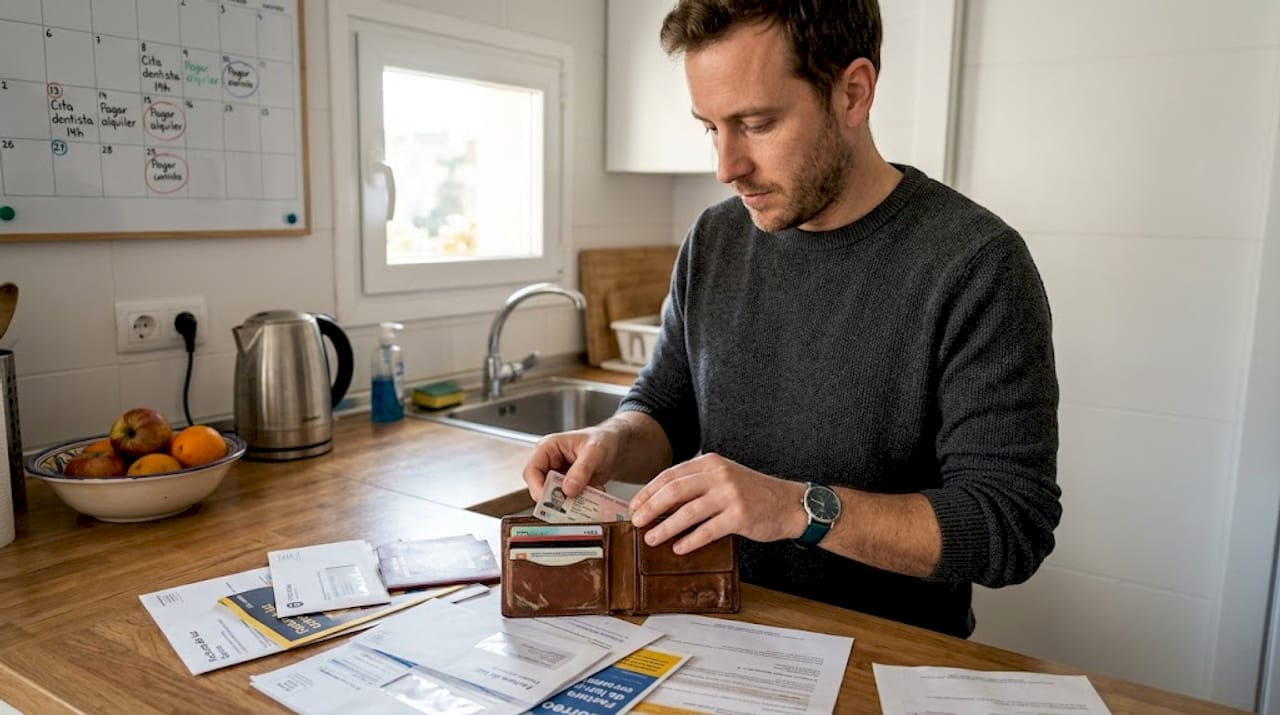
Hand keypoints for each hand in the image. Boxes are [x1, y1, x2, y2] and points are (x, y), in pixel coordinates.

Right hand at [521, 412, 671, 499]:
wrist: (616, 446)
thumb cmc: (603, 440)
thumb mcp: (594, 452)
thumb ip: (581, 470)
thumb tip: (567, 490)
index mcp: (547, 448)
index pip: (531, 471)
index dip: (537, 488)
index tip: (551, 501)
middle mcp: (548, 463)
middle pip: (540, 487)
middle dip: (556, 498)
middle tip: (572, 505)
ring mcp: (557, 476)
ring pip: (554, 496)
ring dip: (570, 501)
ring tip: (589, 496)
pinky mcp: (568, 487)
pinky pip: (567, 500)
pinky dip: (580, 502)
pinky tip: (594, 494)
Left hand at [629, 453, 808, 553]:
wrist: (788, 503)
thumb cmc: (752, 493)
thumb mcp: (724, 478)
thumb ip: (697, 483)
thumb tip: (660, 501)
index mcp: (711, 463)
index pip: (671, 475)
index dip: (649, 491)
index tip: (634, 505)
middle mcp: (719, 475)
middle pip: (675, 490)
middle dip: (650, 507)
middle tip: (636, 521)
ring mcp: (730, 495)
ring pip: (688, 512)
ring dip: (665, 526)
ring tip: (651, 538)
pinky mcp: (739, 516)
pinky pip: (707, 530)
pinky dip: (690, 540)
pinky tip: (678, 548)